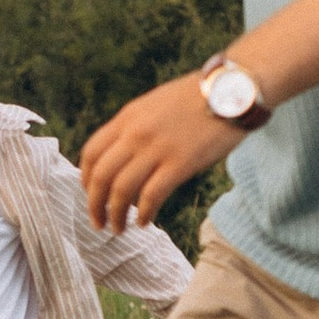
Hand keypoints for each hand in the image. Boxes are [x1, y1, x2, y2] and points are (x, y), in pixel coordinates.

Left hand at [77, 77, 241, 231]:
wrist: (233, 89)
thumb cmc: (199, 98)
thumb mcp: (155, 104)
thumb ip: (136, 126)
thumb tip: (123, 153)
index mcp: (127, 117)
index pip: (91, 153)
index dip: (85, 179)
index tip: (90, 194)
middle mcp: (136, 133)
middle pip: (100, 176)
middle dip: (94, 205)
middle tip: (98, 222)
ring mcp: (157, 148)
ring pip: (121, 191)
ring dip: (116, 215)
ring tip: (118, 229)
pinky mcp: (181, 163)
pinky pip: (151, 196)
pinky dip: (144, 213)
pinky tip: (145, 222)